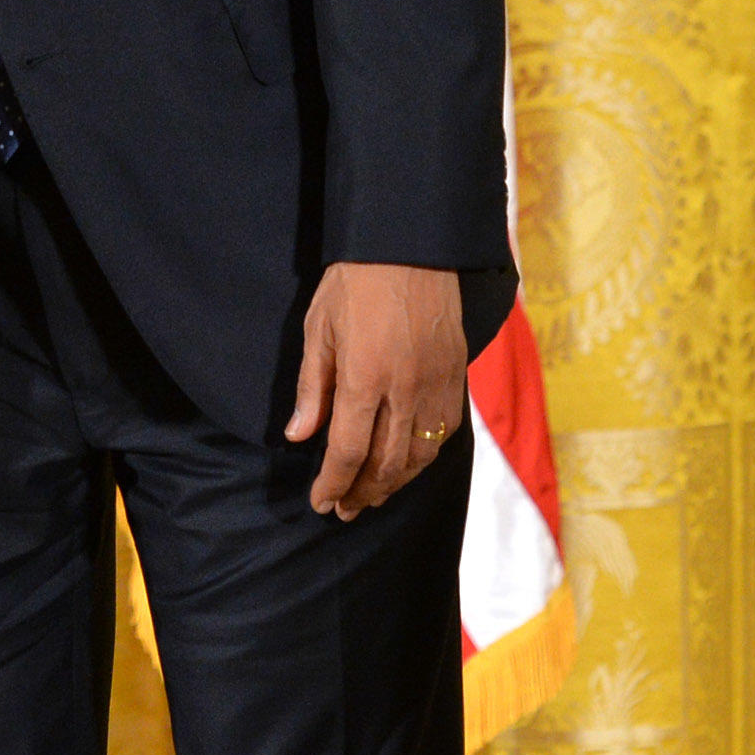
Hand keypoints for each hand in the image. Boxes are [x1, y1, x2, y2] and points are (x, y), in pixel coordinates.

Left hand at [285, 262, 467, 519]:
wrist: (411, 244)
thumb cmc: (355, 281)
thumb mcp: (319, 328)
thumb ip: (312, 388)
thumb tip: (298, 436)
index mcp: (364, 378)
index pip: (346, 452)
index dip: (332, 485)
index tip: (320, 503)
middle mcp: (404, 390)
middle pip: (384, 465)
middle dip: (361, 494)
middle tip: (345, 510)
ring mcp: (435, 385)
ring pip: (419, 456)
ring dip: (394, 484)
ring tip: (374, 496)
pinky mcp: (456, 375)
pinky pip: (445, 433)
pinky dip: (425, 458)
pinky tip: (409, 463)